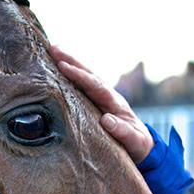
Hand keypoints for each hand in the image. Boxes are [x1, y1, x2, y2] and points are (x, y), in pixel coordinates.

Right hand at [50, 45, 153, 162]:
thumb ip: (123, 131)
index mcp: (115, 103)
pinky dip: (70, 76)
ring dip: (70, 64)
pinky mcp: (95, 102)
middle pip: (89, 75)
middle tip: (53, 49)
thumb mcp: (134, 141)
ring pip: (84, 78)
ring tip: (52, 51)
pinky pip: (81, 87)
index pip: (96, 86)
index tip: (64, 66)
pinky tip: (57, 69)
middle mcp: (107, 96)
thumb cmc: (137, 144)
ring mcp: (101, 98)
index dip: (80, 76)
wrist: (141, 145)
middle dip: (72, 61)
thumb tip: (106, 120)